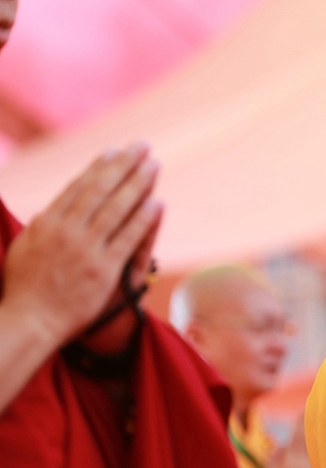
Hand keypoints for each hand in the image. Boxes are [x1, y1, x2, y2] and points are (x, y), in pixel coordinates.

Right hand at [1, 144, 161, 347]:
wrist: (30, 321)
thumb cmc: (24, 288)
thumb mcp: (24, 248)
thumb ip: (40, 226)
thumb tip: (50, 209)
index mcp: (46, 223)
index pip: (78, 187)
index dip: (99, 167)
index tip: (114, 151)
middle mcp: (66, 231)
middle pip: (100, 190)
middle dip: (123, 165)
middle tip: (142, 146)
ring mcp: (86, 250)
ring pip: (116, 208)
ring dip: (138, 184)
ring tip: (154, 165)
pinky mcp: (103, 269)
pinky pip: (127, 238)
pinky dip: (143, 219)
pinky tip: (158, 203)